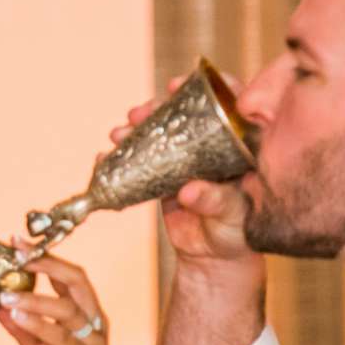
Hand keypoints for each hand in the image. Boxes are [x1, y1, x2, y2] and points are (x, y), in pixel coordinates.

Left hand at [0, 257, 112, 344]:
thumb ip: (19, 326)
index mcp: (83, 313)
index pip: (67, 274)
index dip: (44, 256)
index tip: (17, 241)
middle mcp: (92, 321)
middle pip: (75, 279)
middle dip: (46, 263)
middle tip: (18, 253)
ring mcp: (92, 340)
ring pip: (67, 308)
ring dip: (34, 298)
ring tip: (5, 294)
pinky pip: (62, 338)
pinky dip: (39, 324)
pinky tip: (17, 317)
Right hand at [111, 78, 259, 276]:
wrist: (212, 258)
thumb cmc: (235, 234)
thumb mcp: (233, 218)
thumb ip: (216, 202)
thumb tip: (190, 190)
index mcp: (238, 145)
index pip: (229, 104)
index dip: (206, 87)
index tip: (179, 86)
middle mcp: (212, 143)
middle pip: (186, 111)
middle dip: (158, 106)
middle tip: (138, 112)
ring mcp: (186, 155)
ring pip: (162, 130)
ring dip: (136, 128)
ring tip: (119, 134)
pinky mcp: (165, 172)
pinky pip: (143, 157)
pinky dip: (122, 155)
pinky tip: (106, 155)